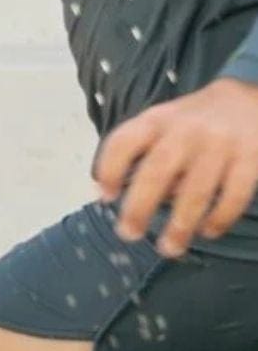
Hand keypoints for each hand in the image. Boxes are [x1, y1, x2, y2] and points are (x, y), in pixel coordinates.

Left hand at [93, 77, 257, 256]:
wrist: (248, 102)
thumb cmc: (191, 124)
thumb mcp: (160, 124)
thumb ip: (137, 153)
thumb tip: (109, 195)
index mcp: (156, 121)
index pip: (124, 141)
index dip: (110, 169)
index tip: (106, 197)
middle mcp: (186, 130)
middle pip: (157, 171)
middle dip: (139, 207)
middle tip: (129, 234)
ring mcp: (219, 144)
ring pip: (196, 190)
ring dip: (180, 225)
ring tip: (169, 248)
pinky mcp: (250, 158)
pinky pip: (234, 194)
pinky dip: (220, 217)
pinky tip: (208, 231)